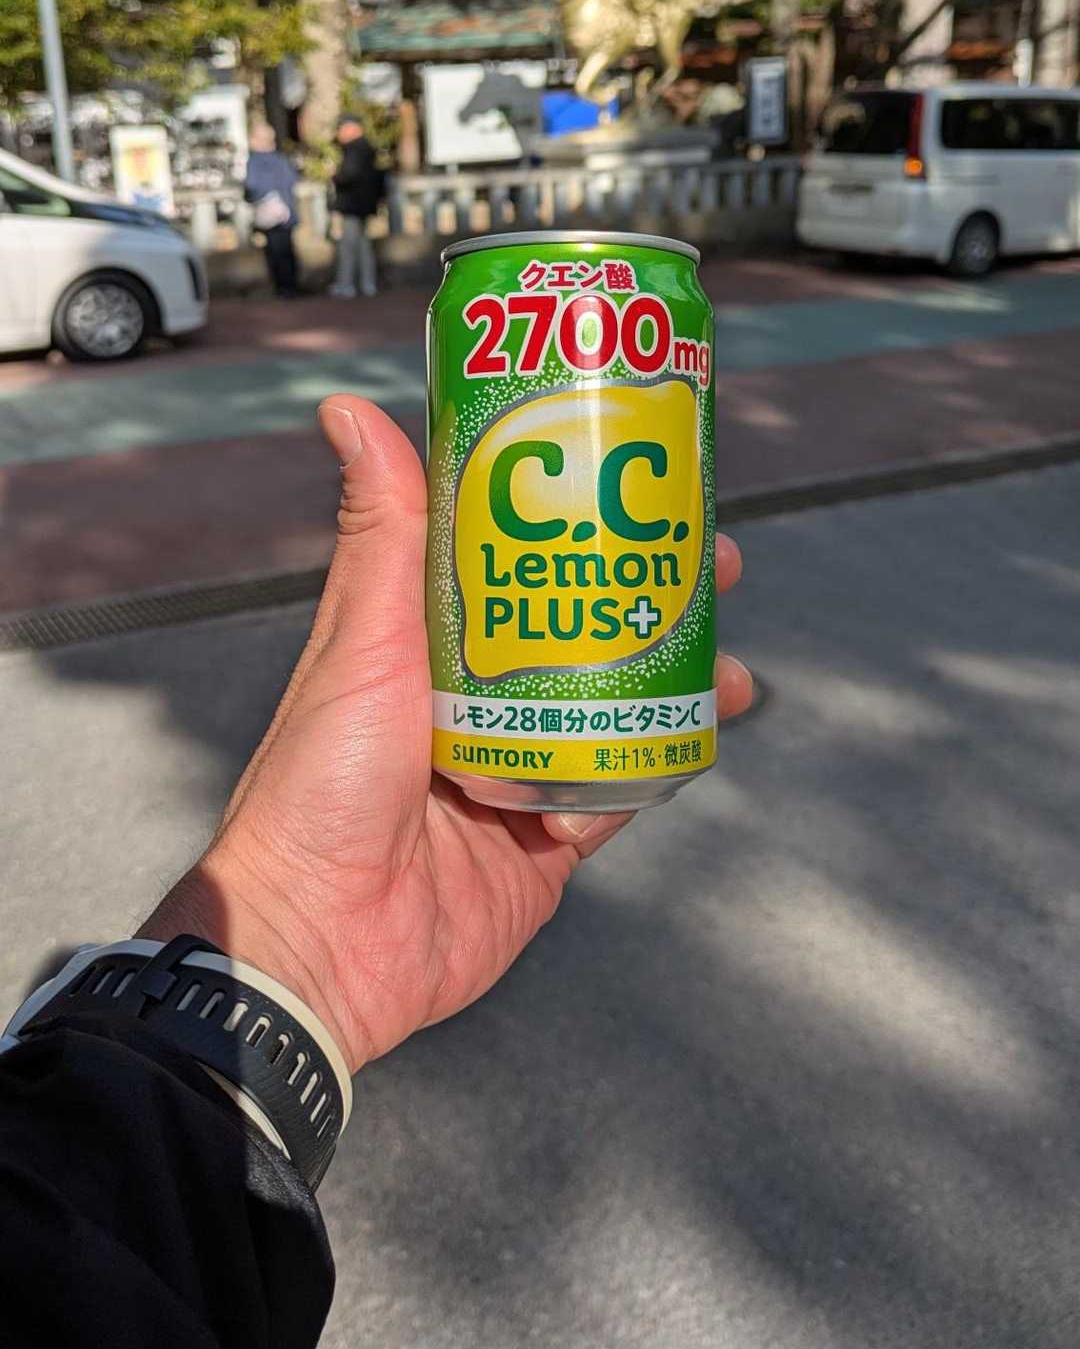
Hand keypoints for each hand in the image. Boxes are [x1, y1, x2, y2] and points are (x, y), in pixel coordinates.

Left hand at [143, 399, 752, 1073]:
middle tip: (719, 559)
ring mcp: (516, 769)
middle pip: (584, 626)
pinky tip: (706, 726)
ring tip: (729, 658)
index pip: (516, 557)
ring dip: (677, 674)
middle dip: (652, 591)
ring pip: (616, 704)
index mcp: (427, 642)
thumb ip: (380, 533)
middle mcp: (476, 698)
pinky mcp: (546, 843)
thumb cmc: (320, 781)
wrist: (324, 943)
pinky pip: (618, 790)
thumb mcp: (363, 642)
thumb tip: (347, 405)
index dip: (581, 515)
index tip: (642, 474)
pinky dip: (660, 759)